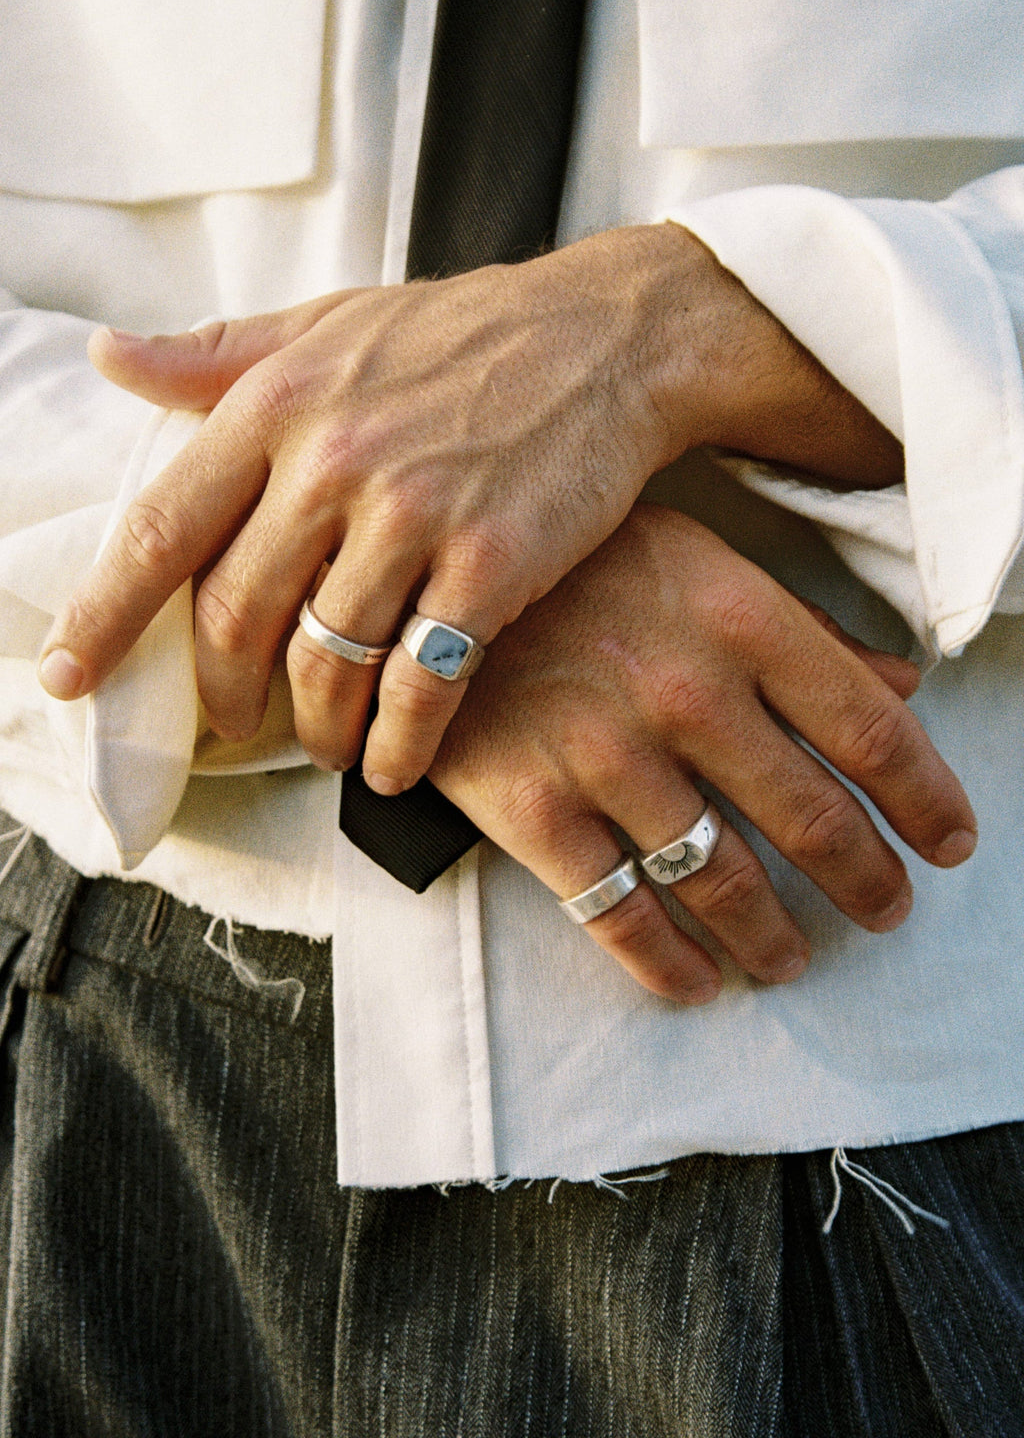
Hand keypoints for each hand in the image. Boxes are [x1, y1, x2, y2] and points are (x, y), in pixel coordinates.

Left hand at [39, 224, 901, 791]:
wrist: (607, 339)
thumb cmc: (465, 334)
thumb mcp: (330, 321)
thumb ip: (219, 355)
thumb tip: (112, 356)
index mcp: (278, 404)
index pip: (163, 530)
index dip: (105, 615)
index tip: (68, 675)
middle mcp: (333, 462)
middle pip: (238, 618)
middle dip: (225, 693)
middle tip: (235, 721)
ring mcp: (414, 516)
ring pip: (328, 663)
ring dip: (316, 729)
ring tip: (325, 744)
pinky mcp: (491, 565)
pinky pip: (423, 684)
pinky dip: (401, 743)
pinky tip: (396, 763)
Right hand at [430, 506, 975, 1003]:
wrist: (416, 569)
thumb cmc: (571, 559)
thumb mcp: (693, 557)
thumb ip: (801, 626)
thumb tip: (900, 686)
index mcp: (738, 614)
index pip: (867, 727)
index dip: (925, 798)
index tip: (951, 844)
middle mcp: (685, 687)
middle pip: (810, 816)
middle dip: (865, 880)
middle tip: (887, 911)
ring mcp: (603, 750)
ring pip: (719, 879)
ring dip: (771, 936)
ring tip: (792, 960)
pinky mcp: (527, 802)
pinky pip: (615, 911)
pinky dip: (665, 964)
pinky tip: (695, 983)